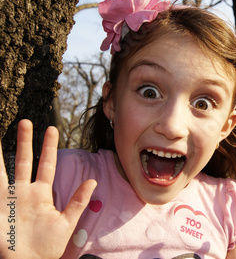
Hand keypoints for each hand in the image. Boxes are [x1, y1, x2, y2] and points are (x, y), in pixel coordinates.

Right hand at [0, 119, 95, 258]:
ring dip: (0, 154)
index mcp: (41, 194)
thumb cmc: (46, 247)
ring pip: (4, 170)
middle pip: (24, 161)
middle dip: (25, 142)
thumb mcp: (66, 223)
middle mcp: (23, 192)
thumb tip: (92, 180)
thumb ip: (78, 201)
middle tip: (25, 121)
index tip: (52, 128)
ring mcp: (9, 199)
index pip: (46, 165)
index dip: (49, 147)